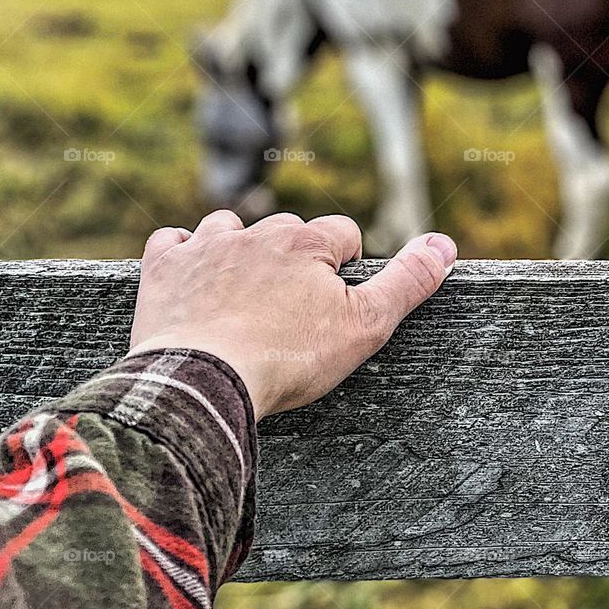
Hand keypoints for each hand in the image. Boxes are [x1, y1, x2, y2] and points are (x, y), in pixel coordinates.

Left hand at [128, 211, 456, 419]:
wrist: (204, 380)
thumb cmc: (288, 358)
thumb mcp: (364, 326)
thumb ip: (407, 283)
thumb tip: (445, 244)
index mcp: (306, 240)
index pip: (342, 233)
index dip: (346, 265)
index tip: (338, 300)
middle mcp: (255, 232)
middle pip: (286, 229)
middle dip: (294, 259)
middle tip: (293, 310)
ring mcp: (205, 247)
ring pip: (228, 228)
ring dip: (238, 249)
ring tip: (244, 291)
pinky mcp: (164, 269)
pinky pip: (172, 243)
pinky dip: (183, 255)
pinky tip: (192, 278)